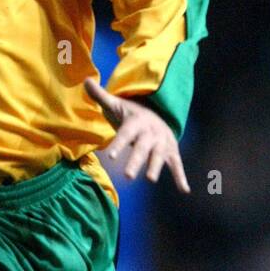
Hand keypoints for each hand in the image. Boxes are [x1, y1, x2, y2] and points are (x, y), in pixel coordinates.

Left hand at [84, 77, 189, 192]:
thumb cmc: (131, 114)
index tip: (109, 155)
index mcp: (136, 122)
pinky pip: (177, 165)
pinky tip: (184, 190)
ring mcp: (162, 143)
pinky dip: (181, 177)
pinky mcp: (171, 152)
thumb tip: (85, 80)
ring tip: (150, 180)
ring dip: (155, 167)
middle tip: (127, 176)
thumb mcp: (116, 103)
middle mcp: (151, 133)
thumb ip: (100, 95)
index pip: (125, 134)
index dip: (118, 144)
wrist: (158, 114)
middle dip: (136, 161)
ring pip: (158, 156)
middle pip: (142, 148)